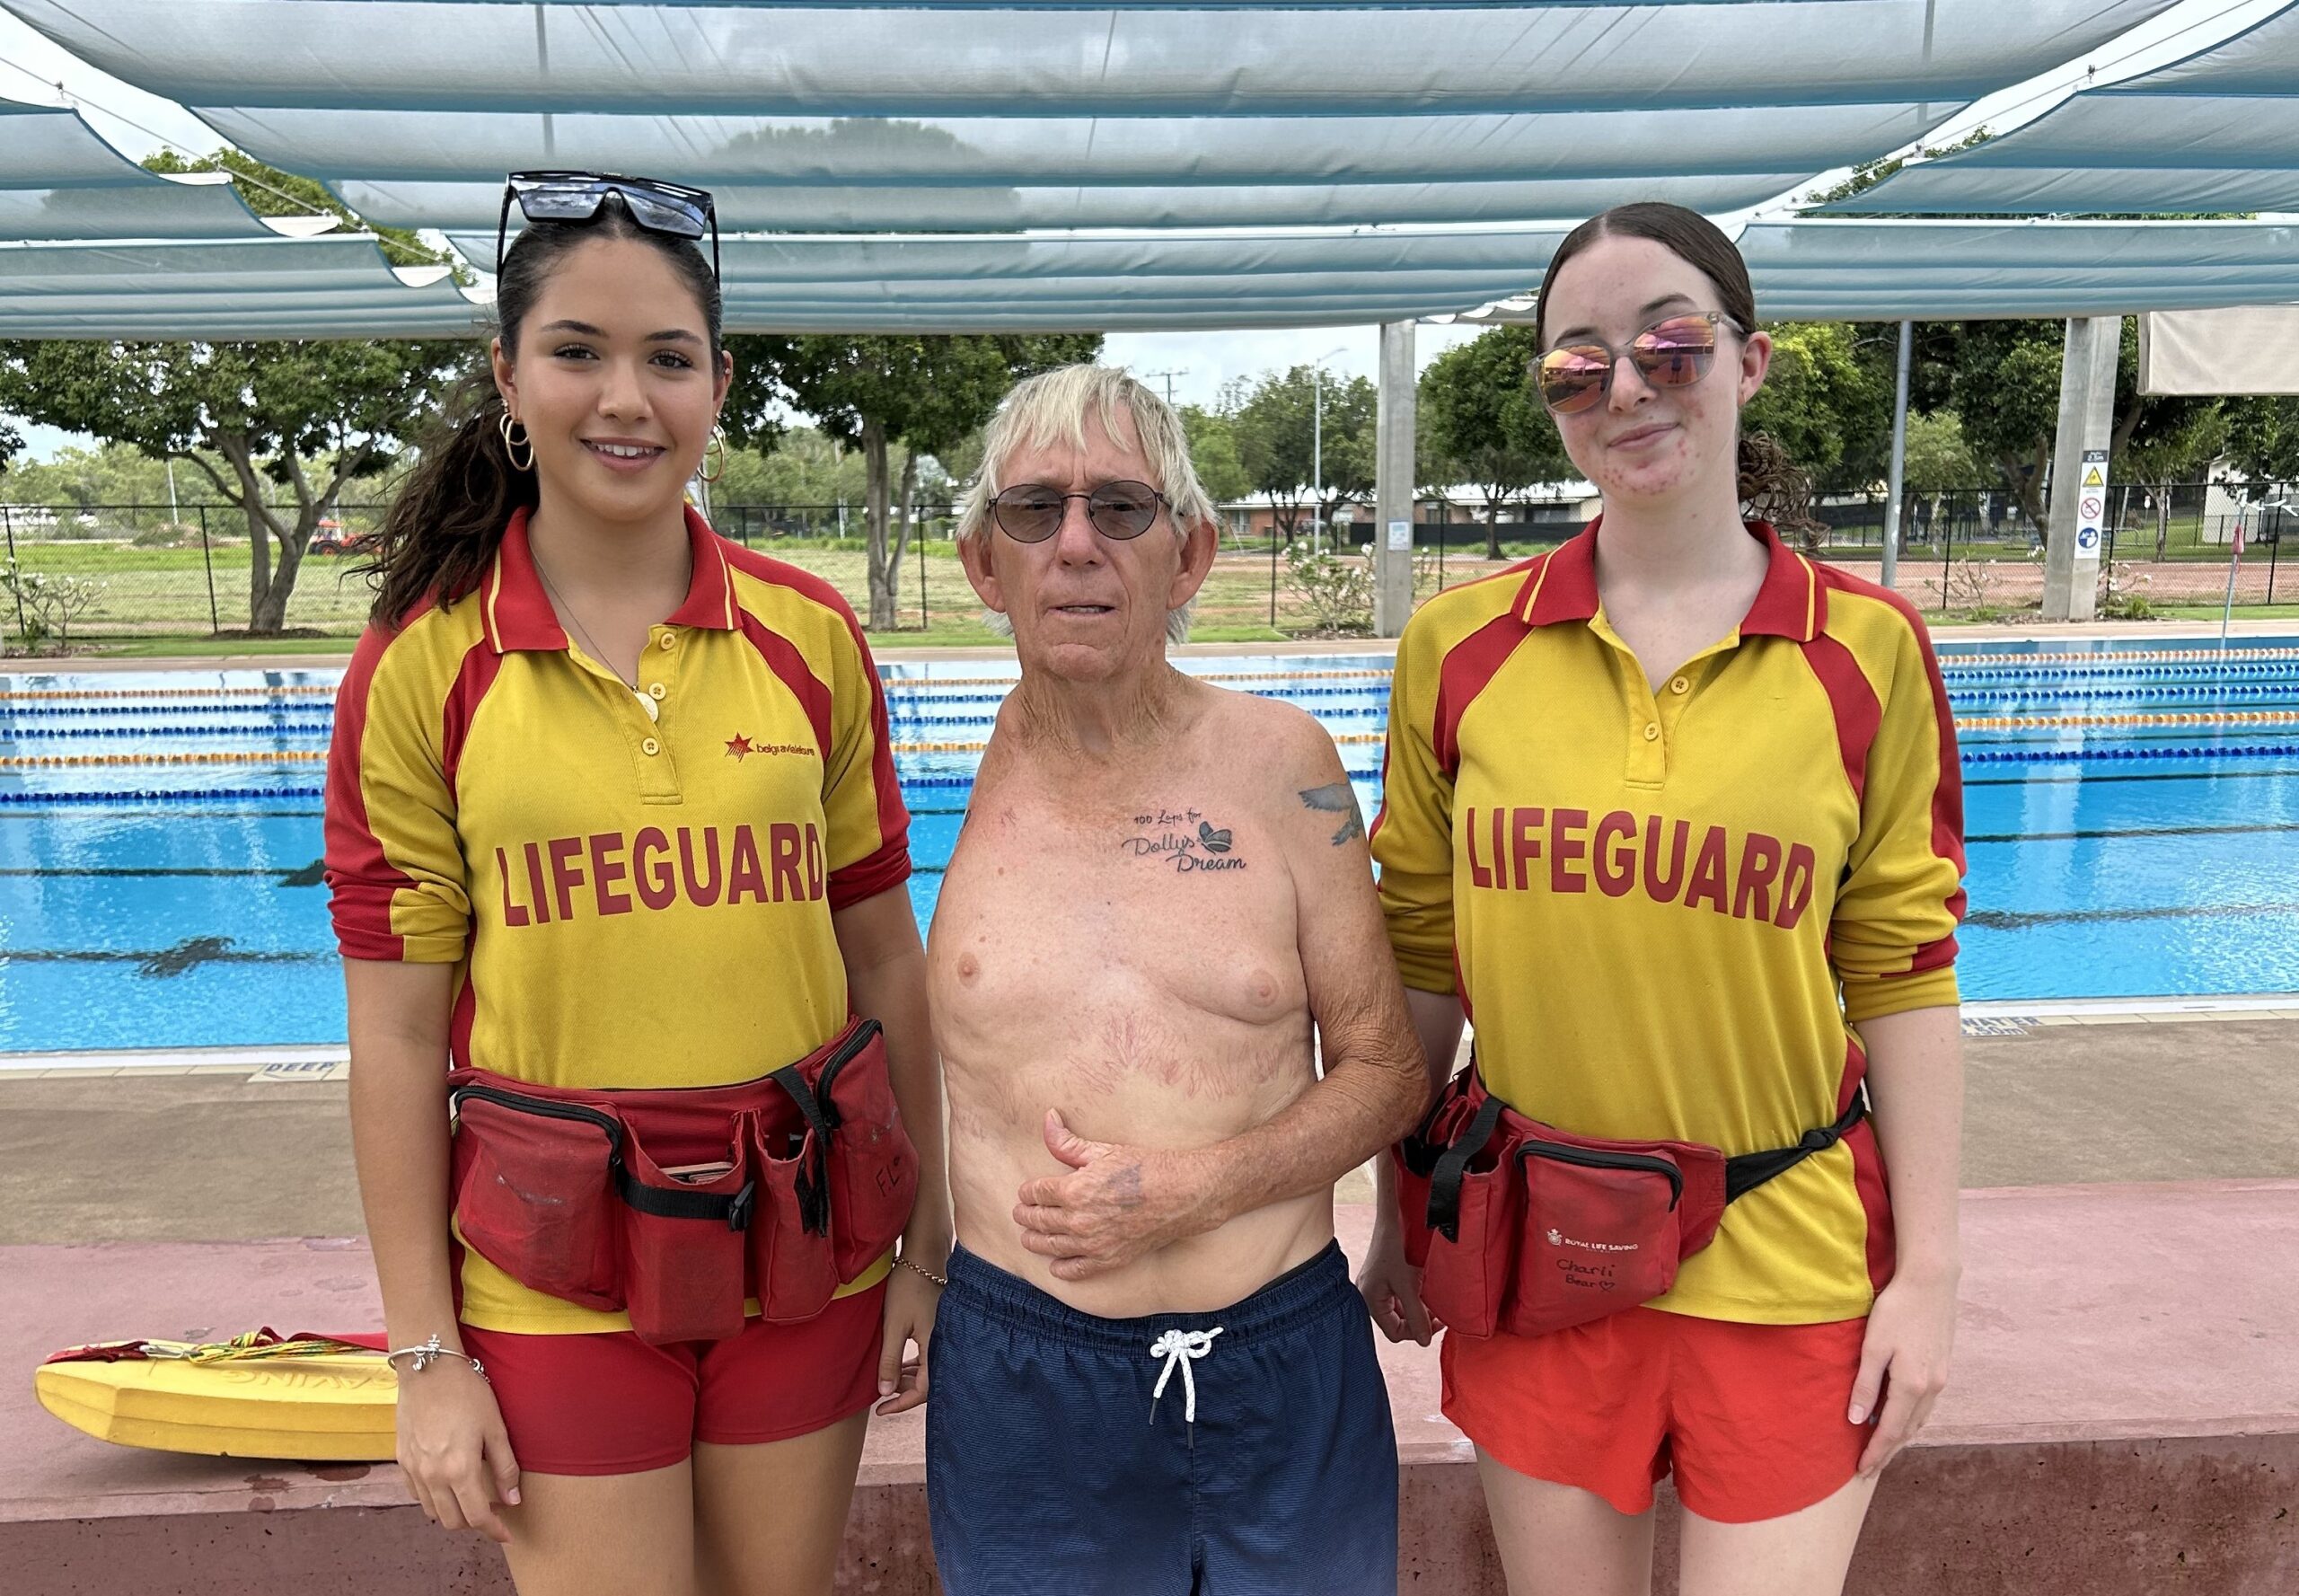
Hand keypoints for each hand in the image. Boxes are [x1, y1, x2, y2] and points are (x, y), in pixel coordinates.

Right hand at [395, 1357, 518, 1541]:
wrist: (428, 1369)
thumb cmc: (467, 1393)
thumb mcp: (495, 1428)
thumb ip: (505, 1467)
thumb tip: (513, 1500)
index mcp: (459, 1470)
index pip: (477, 1516)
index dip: (493, 1529)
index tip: (505, 1533)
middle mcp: (432, 1476)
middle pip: (452, 1521)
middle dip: (473, 1524)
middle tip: (490, 1512)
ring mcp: (414, 1470)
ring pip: (432, 1511)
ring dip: (452, 1513)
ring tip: (470, 1499)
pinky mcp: (402, 1461)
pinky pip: (416, 1494)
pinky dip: (433, 1499)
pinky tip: (446, 1485)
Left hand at [875, 1257, 941, 1415]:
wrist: (923, 1256)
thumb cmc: (908, 1287)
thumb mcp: (893, 1325)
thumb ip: (889, 1359)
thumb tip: (885, 1391)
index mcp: (937, 1347)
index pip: (923, 1390)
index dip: (901, 1404)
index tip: (881, 1409)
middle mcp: (945, 1345)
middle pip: (928, 1383)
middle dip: (904, 1393)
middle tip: (881, 1397)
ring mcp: (944, 1337)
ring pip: (928, 1370)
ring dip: (908, 1379)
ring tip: (887, 1381)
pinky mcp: (940, 1330)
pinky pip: (929, 1357)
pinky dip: (914, 1366)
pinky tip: (900, 1367)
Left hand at [1013, 1109, 1217, 1281]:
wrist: (1182, 1194)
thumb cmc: (1145, 1167)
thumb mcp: (1104, 1150)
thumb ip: (1068, 1142)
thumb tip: (1047, 1118)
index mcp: (1074, 1189)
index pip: (1036, 1192)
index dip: (1028, 1191)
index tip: (1026, 1192)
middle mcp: (1078, 1220)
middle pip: (1038, 1220)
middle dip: (1025, 1215)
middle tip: (1020, 1213)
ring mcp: (1093, 1243)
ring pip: (1050, 1245)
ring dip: (1035, 1240)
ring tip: (1028, 1237)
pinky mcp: (1109, 1259)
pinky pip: (1075, 1269)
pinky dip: (1061, 1267)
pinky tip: (1055, 1263)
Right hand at [1355, 1221, 1439, 1345]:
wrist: (1393, 1213)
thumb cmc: (1395, 1246)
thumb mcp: (1408, 1284)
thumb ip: (1416, 1315)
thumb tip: (1424, 1342)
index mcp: (1371, 1300)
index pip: (1395, 1333)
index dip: (1417, 1332)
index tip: (1437, 1322)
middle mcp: (1371, 1294)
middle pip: (1398, 1321)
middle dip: (1419, 1319)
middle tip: (1439, 1313)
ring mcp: (1378, 1284)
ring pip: (1401, 1308)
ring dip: (1419, 1307)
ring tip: (1434, 1300)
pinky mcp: (1386, 1274)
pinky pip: (1401, 1294)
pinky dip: (1415, 1295)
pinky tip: (1427, 1288)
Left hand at [1849, 1262, 1958, 1477]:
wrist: (1932, 1282)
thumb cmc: (1897, 1310)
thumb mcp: (1873, 1347)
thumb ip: (1866, 1385)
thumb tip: (1855, 1419)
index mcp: (1911, 1386)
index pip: (1889, 1430)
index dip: (1875, 1452)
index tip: (1861, 1470)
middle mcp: (1931, 1389)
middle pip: (1906, 1431)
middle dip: (1888, 1451)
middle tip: (1869, 1469)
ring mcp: (1941, 1379)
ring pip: (1919, 1420)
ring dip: (1901, 1437)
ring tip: (1884, 1449)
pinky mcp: (1943, 1368)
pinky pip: (1927, 1406)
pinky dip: (1912, 1420)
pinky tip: (1903, 1419)